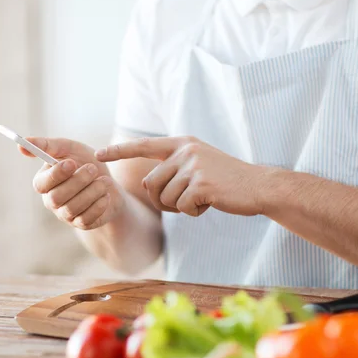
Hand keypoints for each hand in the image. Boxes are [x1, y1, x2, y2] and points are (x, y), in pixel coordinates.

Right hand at [20, 138, 124, 229]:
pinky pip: (86, 219)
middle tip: (93, 168)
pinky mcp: (81, 223)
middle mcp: (51, 200)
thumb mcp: (69, 149)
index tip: (72, 163)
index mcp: (45, 182)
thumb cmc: (85, 163)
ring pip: (72, 208)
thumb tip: (20, 145)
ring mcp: (66, 214)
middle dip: (77, 182)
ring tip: (105, 181)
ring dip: (91, 192)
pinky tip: (106, 194)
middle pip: (56, 197)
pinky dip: (98, 205)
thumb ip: (47, 145)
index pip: (41, 184)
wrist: (109, 183)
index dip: (56, 174)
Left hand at [95, 136, 270, 216]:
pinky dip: (193, 213)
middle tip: (185, 201)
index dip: (120, 151)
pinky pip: (180, 207)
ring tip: (202, 199)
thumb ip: (175, 167)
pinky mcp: (201, 184)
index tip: (98, 153)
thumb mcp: (199, 164)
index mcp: (182, 144)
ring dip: (179, 207)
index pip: (143, 145)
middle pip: (149, 184)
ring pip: (163, 199)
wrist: (259, 186)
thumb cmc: (227, 181)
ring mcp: (193, 166)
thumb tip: (147, 185)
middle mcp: (185, 151)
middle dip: (162, 200)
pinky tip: (210, 204)